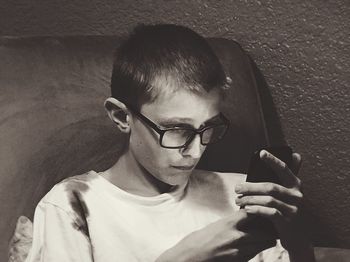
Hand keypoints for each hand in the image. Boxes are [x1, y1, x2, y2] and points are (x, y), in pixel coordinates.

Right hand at [156, 210, 275, 261]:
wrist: (190, 258)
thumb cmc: (198, 241)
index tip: (263, 210)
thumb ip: (232, 222)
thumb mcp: (216, 225)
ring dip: (266, 239)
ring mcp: (241, 251)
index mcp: (229, 222)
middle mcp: (238, 236)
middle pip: (266, 230)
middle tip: (269, 225)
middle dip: (270, 228)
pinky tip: (252, 246)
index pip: (255, 212)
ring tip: (263, 236)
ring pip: (265, 243)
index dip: (261, 211)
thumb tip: (245, 217)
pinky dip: (257, 249)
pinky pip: (255, 254)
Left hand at [234, 150, 314, 260]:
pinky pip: (270, 213)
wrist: (297, 237)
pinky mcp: (288, 223)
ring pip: (268, 200)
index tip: (261, 153)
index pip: (284, 169)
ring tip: (238, 200)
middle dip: (251, 187)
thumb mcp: (289, 192)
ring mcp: (294, 210)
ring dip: (250, 199)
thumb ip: (288, 175)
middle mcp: (297, 196)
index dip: (273, 160)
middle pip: (271, 187)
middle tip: (237, 188)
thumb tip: (295, 154)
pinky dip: (256, 210)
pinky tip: (247, 209)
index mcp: (296, 185)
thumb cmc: (287, 209)